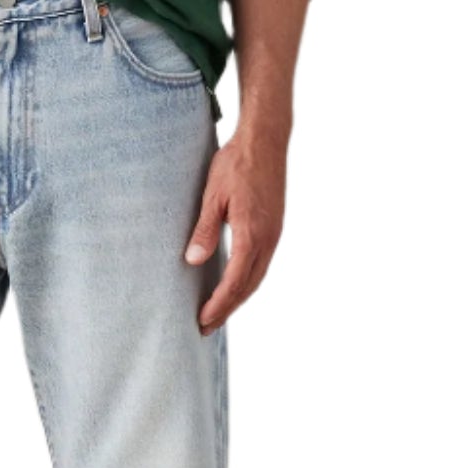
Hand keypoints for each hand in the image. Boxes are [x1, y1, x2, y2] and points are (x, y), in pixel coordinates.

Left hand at [183, 123, 286, 332]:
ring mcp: (274, 234)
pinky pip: (262, 263)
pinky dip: (248, 280)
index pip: (234, 281)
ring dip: (239, 297)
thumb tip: (193, 261)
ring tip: (219, 312)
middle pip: (248, 286)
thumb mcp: (213, 196)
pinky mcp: (274, 227)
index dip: (219, 304)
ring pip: (257, 276)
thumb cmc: (236, 164)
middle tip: (206, 327)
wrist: (266, 140)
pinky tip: (235, 284)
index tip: (203, 320)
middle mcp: (268, 239)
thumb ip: (205, 229)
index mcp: (252, 234)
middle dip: (227, 309)